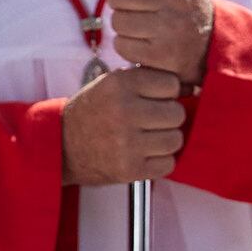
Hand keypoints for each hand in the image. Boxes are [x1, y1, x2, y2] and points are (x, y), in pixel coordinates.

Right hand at [60, 63, 188, 186]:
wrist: (60, 146)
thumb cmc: (90, 113)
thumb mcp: (109, 84)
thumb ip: (144, 81)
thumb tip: (191, 87)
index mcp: (118, 84)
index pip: (170, 84)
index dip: (166, 93)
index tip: (154, 99)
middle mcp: (123, 110)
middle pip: (176, 113)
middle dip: (168, 117)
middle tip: (152, 122)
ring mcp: (127, 142)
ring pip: (175, 139)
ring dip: (166, 140)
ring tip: (148, 139)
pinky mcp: (130, 168)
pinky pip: (168, 164)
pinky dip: (160, 161)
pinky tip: (144, 154)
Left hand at [93, 0, 212, 83]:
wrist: (208, 45)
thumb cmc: (178, 6)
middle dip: (119, 2)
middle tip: (135, 7)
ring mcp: (171, 27)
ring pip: (117, 21)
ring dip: (123, 25)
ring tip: (142, 26)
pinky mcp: (163, 54)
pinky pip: (122, 45)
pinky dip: (127, 46)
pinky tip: (144, 43)